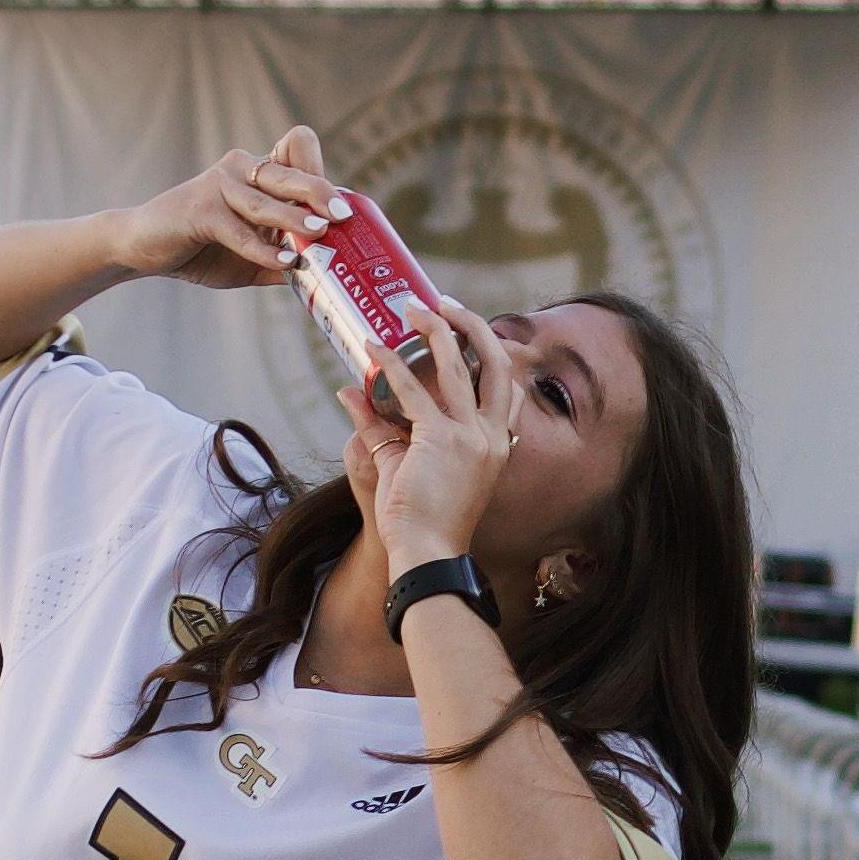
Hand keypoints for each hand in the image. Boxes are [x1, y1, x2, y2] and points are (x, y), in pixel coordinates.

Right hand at [119, 126, 335, 291]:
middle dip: (319, 192)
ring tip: (320, 235)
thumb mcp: (251, 260)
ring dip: (295, 218)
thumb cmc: (203, 249)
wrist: (146, 248)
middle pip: (289, 170)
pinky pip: (239, 230)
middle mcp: (243, 168)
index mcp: (259, 173)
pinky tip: (285, 262)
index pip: (297, 148)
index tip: (340, 206)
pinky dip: (263, 249)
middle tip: (342, 216)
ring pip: (266, 200)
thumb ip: (283, 265)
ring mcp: (221, 184)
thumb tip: (325, 285)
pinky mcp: (201, 208)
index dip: (319, 171)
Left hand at [341, 295, 519, 576]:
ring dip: (435, 330)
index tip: (467, 329)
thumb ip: (381, 426)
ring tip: (410, 308)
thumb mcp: (405, 464)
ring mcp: (470, 437)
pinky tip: (372, 347)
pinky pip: (414, 391)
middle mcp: (491, 437)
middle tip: (445, 305)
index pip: (507, 388)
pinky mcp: (441, 440)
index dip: (492, 352)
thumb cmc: (421, 521)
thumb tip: (351, 390)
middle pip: (498, 364)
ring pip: (460, 365)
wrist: (426, 554)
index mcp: (496, 445)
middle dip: (473, 326)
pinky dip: (390, 366)